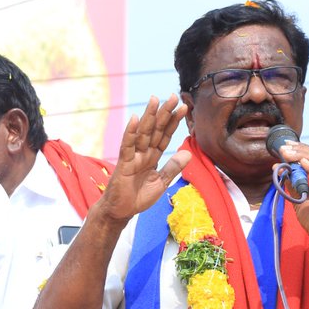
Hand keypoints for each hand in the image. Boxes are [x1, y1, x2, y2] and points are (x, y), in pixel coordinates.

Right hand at [97, 95, 190, 221]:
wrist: (121, 212)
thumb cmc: (137, 198)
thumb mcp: (161, 182)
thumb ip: (172, 167)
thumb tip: (188, 153)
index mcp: (152, 157)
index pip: (165, 136)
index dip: (174, 122)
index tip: (183, 107)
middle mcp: (143, 153)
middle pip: (155, 130)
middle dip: (164, 113)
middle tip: (173, 96)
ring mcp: (133, 157)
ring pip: (143, 133)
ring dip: (149, 116)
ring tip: (155, 99)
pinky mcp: (123, 164)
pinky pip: (127, 146)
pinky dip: (131, 132)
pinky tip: (135, 119)